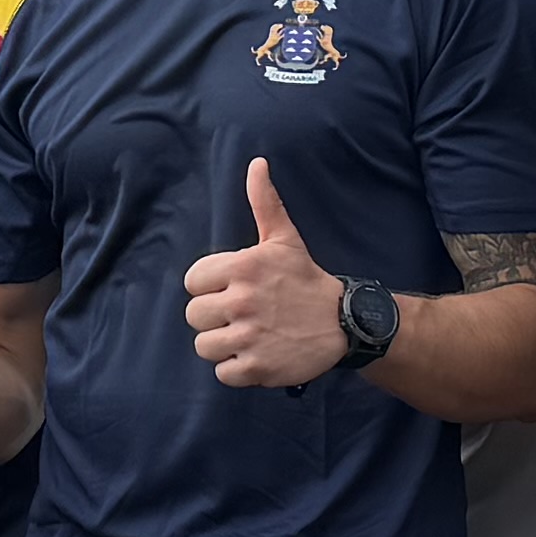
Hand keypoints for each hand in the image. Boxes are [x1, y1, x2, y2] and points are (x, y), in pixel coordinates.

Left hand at [183, 161, 348, 390]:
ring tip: (249, 335)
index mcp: (242, 268)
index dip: (210, 287)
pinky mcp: (256, 367)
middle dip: (215, 317)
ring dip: (223, 344)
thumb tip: (257, 164)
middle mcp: (241, 301)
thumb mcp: (284, 239)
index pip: (192, 282)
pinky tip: (257, 354)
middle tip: (243, 315)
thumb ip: (264, 202)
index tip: (233, 290)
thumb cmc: (305, 279)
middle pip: (194, 315)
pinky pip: (223, 372)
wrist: (343, 323)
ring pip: (204, 346)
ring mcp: (248, 336)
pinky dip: (237, 368)